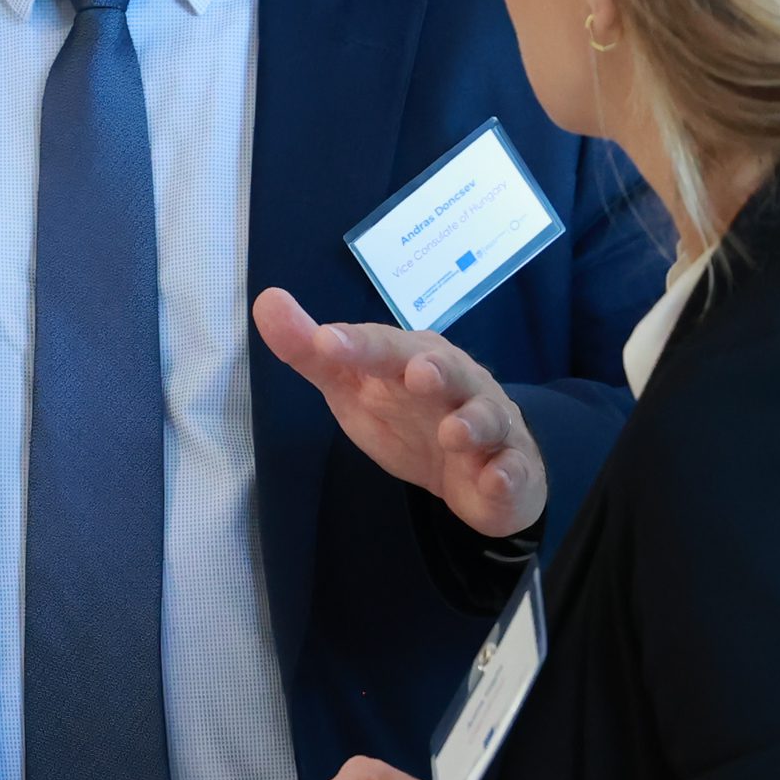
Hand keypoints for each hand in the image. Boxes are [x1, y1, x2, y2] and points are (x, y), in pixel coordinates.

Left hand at [254, 288, 544, 538]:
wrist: (475, 466)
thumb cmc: (408, 414)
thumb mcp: (353, 386)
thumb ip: (311, 352)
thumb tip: (267, 300)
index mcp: (413, 358)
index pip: (383, 346)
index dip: (356, 344)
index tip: (324, 342)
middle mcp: (456, 384)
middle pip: (447, 370)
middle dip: (435, 369)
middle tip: (418, 374)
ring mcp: (488, 425)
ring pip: (487, 417)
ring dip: (473, 423)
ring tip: (453, 433)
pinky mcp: (508, 468)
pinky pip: (511, 470)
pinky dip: (505, 474)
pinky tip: (495, 480)